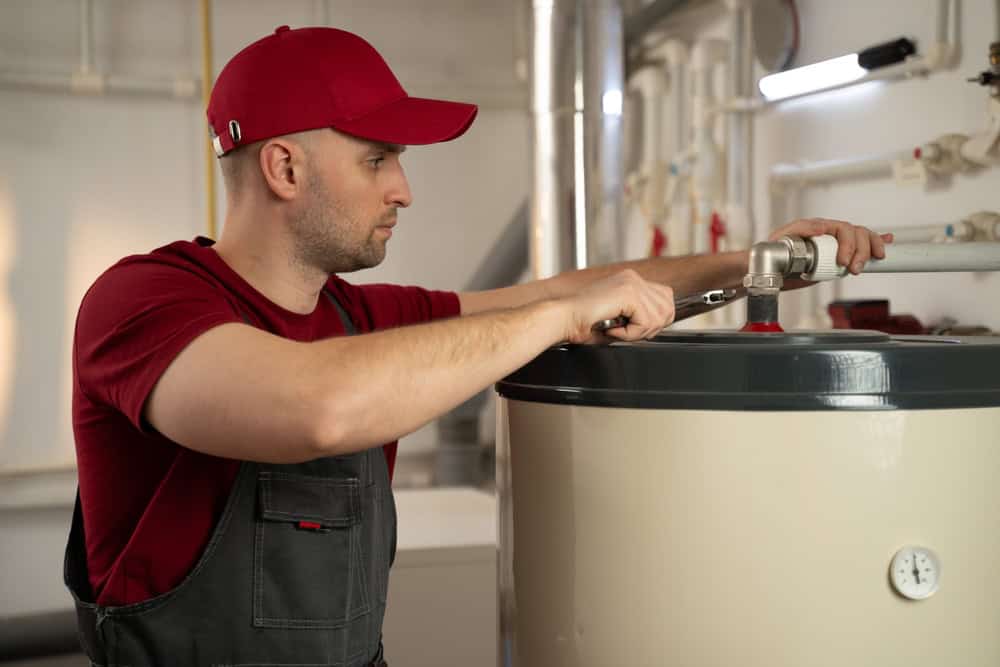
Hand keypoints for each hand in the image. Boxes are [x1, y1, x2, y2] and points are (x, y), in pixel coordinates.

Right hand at [561, 269, 674, 343]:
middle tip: (627, 333)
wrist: (563, 318)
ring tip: (618, 331)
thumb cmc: (582, 322)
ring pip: (659, 316)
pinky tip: (613, 329)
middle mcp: (633, 278)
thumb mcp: (618, 318)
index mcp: (630, 280)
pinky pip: (645, 322)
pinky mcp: (628, 293)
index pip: (665, 297)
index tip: (636, 329)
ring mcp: (631, 283)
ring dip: (639, 332)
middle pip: (668, 307)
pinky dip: (631, 334)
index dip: (656, 319)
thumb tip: (657, 324)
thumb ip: (638, 316)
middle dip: (651, 327)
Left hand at [770, 218, 892, 275]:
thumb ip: (801, 229)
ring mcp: (837, 245)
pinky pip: (861, 246)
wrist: (772, 270)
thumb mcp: (782, 237)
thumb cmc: (776, 251)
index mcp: (821, 227)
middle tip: (854, 270)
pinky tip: (889, 241)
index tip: (843, 262)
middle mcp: (832, 234)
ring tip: (862, 268)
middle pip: (858, 234)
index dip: (849, 245)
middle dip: (861, 252)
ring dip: (870, 252)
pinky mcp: (839, 257)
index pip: (845, 229)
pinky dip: (877, 241)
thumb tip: (821, 228)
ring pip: (863, 240)